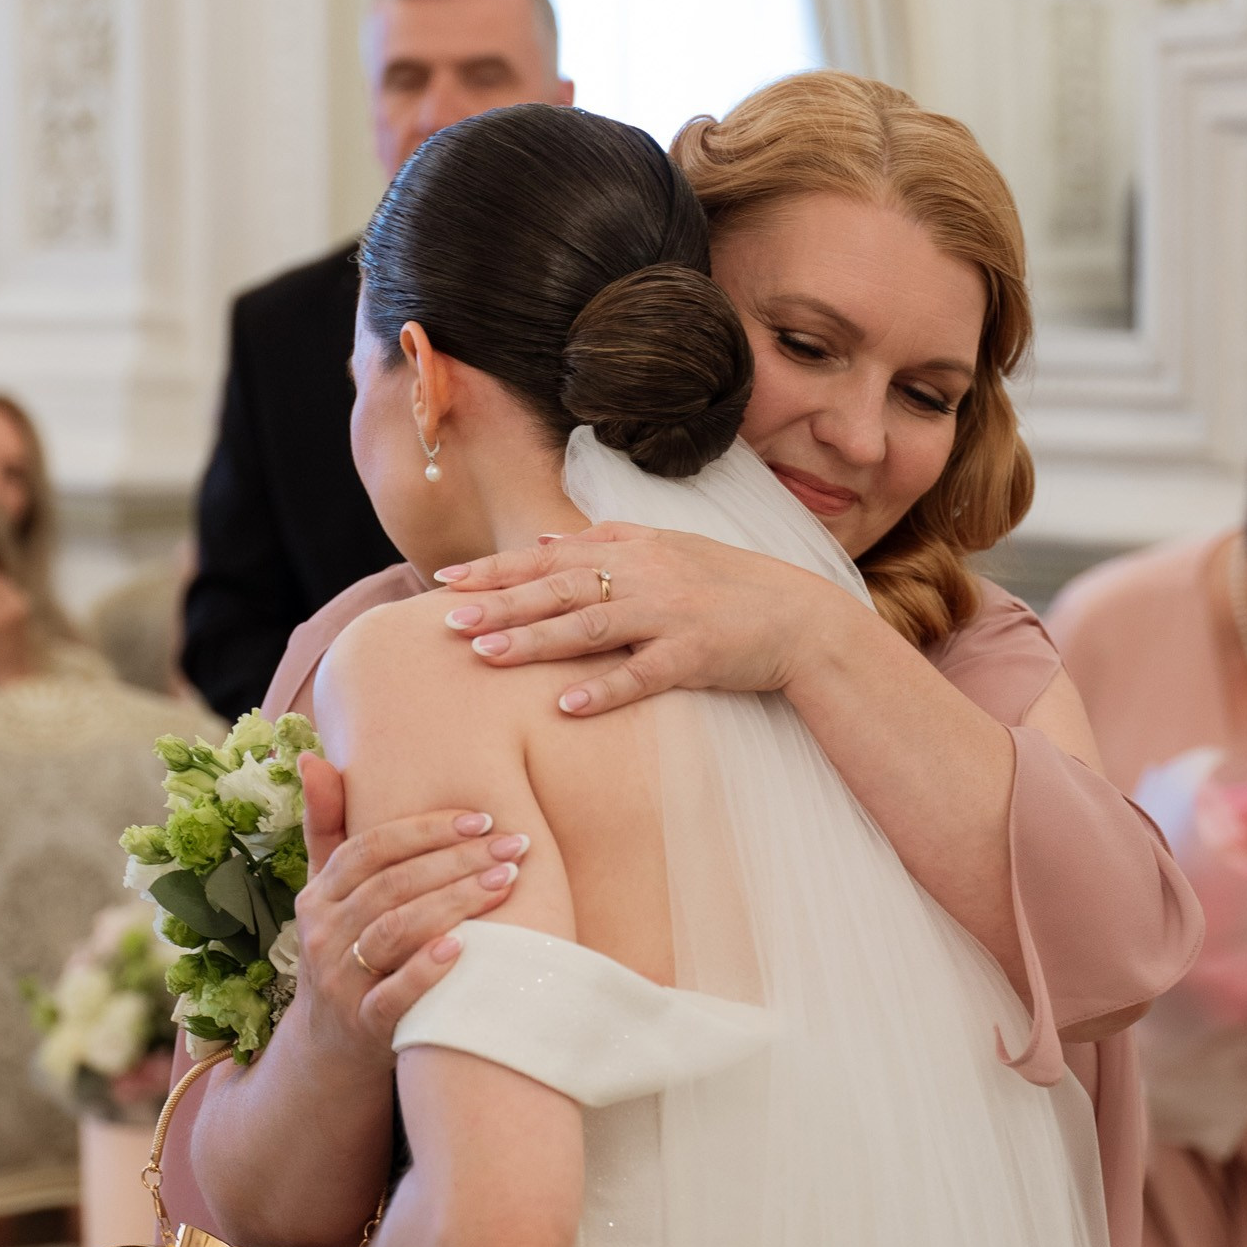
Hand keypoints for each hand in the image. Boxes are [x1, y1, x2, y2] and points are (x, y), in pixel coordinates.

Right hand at [287, 751, 529, 1064]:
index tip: (481, 818)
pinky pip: (392, 995)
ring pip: (394, 930)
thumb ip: (325, 827)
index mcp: (318, 895)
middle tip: (513, 847)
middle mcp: (322, 934)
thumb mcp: (326, 893)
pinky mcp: (363, 1026)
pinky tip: (463, 947)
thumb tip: (311, 755)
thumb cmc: (344, 952)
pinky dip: (425, 971)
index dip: (425, 830)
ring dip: (452, 902)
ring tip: (505, 884)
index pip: (369, 849)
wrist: (331, 1051)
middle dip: (456, 861)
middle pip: (391, 885)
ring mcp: (340, 982)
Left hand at [434, 521, 834, 715]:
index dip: (496, 569)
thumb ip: (604, 541)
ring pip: (591, 627)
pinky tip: (565, 705)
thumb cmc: (728, 584)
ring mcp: (670, 614)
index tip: (446, 582)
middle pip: (559, 588)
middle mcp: (645, 575)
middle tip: (448, 621)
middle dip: (500, 603)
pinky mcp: (695, 655)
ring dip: (537, 641)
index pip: (549, 557)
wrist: (800, 616)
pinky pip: (642, 674)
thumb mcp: (667, 548)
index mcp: (633, 549)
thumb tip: (540, 540)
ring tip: (487, 656)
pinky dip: (604, 689)